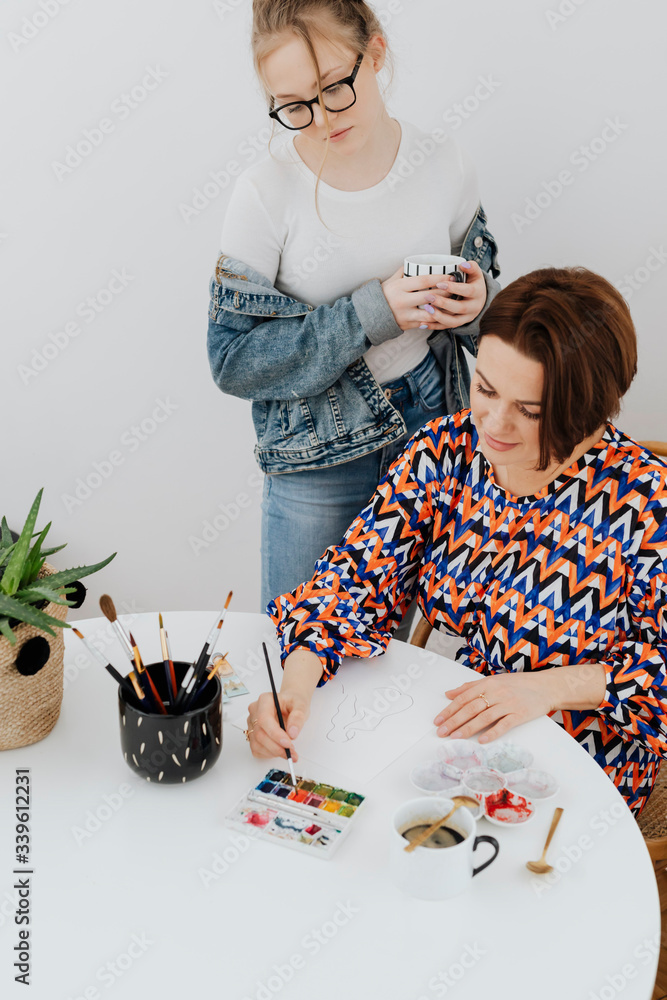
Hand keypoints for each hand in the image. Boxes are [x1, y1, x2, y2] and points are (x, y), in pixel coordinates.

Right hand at [246, 689, 309, 760]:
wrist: (291, 705)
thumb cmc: (294, 703)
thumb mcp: (301, 705)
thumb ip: (298, 717)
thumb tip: (292, 733)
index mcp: (265, 700)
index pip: (264, 719)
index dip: (275, 734)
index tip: (288, 743)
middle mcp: (255, 711)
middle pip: (259, 734)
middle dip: (276, 747)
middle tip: (292, 752)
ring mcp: (252, 724)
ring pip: (257, 743)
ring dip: (273, 752)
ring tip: (289, 753)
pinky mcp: (252, 734)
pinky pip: (256, 749)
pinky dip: (269, 754)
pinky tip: (280, 750)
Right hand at [380, 261, 487, 332]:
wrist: (370, 314)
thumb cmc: (384, 294)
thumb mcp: (392, 280)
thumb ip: (404, 271)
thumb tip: (417, 260)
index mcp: (399, 287)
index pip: (423, 281)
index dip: (439, 278)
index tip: (450, 276)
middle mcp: (402, 301)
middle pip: (429, 296)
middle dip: (445, 292)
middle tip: (456, 288)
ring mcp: (405, 315)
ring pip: (429, 312)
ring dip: (443, 308)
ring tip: (453, 303)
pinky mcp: (407, 325)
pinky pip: (425, 322)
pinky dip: (436, 319)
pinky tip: (445, 314)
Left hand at [433, 671, 558, 743]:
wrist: (546, 686)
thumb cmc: (518, 684)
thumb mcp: (493, 680)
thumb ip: (470, 687)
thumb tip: (449, 694)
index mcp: (488, 683)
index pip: (463, 697)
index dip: (449, 710)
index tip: (437, 720)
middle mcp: (497, 692)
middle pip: (471, 708)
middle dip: (453, 721)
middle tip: (441, 732)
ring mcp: (509, 703)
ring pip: (484, 716)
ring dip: (468, 728)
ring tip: (455, 737)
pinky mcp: (520, 714)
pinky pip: (504, 724)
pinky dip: (492, 732)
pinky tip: (482, 740)